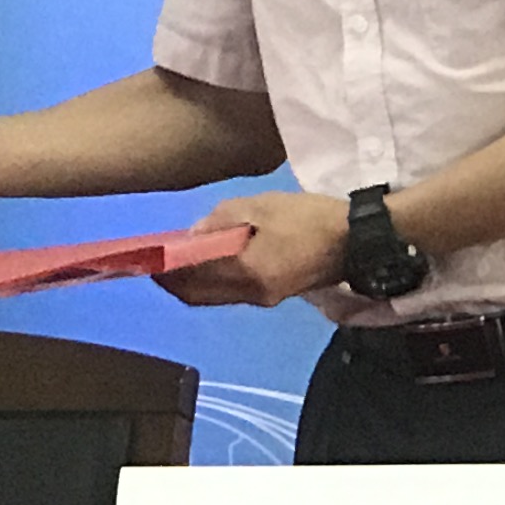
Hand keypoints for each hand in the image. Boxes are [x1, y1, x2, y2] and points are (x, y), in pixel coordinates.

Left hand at [155, 189, 346, 307]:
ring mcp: (262, 298)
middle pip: (199, 295)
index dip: (167, 270)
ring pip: (214, 296)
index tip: (148, 258)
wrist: (356, 241)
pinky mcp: (272, 295)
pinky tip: (210, 260)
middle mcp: (250, 293)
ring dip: (193, 282)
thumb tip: (194, 234)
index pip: (193, 276)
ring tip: (180, 258)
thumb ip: (224, 219)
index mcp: (246, 271)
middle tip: (158, 261)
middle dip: (174, 282)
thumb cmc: (310, 219)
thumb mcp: (263, 206)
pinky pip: (230, 292)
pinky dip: (213, 280)